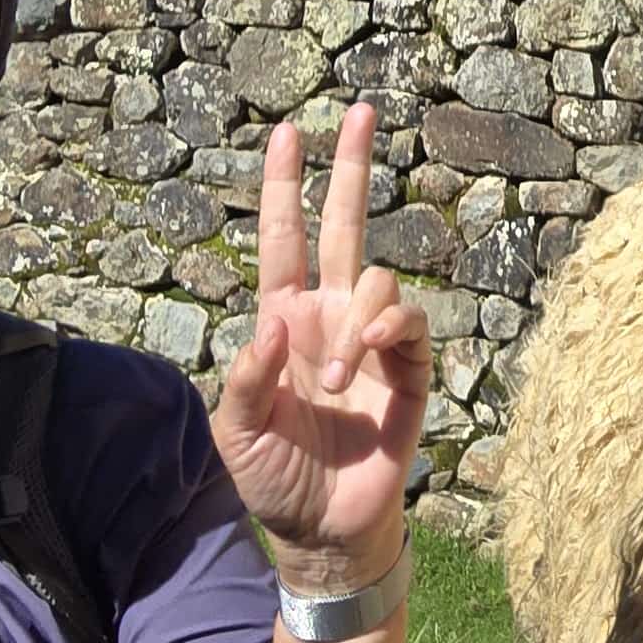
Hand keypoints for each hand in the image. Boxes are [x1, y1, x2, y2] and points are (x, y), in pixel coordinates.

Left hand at [210, 105, 430, 593]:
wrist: (324, 529)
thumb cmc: (274, 478)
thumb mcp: (233, 432)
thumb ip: (245, 377)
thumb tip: (276, 322)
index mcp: (282, 321)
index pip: (283, 239)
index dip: (283, 187)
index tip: (286, 132)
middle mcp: (329, 317)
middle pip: (344, 225)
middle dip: (351, 169)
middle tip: (361, 112)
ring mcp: (369, 340)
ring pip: (377, 279)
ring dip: (355, 321)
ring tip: (336, 383)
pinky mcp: (407, 370)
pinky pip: (409, 323)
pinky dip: (390, 327)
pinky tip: (370, 354)